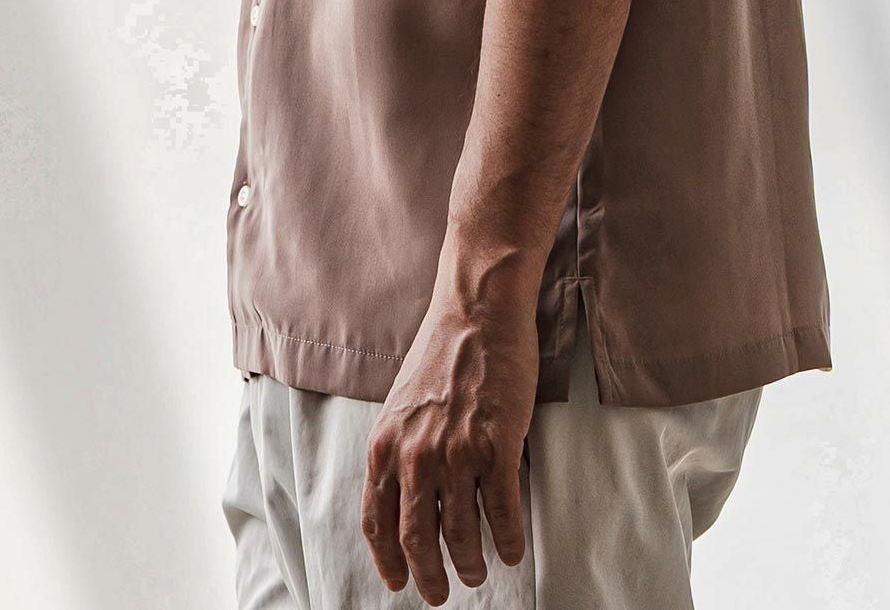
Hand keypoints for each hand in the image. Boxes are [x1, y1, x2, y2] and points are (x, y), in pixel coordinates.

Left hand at [360, 286, 538, 602]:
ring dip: (471, 562)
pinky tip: (512, 550)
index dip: (389, 561)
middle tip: (440, 592)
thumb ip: (399, 450)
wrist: (478, 309)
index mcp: (385, 446)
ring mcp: (456, 453)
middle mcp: (415, 456)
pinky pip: (502, 512)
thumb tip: (405, 498)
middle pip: (417, 539)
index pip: (377, 523)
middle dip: (429, 575)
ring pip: (461, 533)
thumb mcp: (401, 404)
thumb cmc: (442, 351)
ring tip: (479, 571)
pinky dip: (508, 539)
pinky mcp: (497, 446)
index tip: (400, 581)